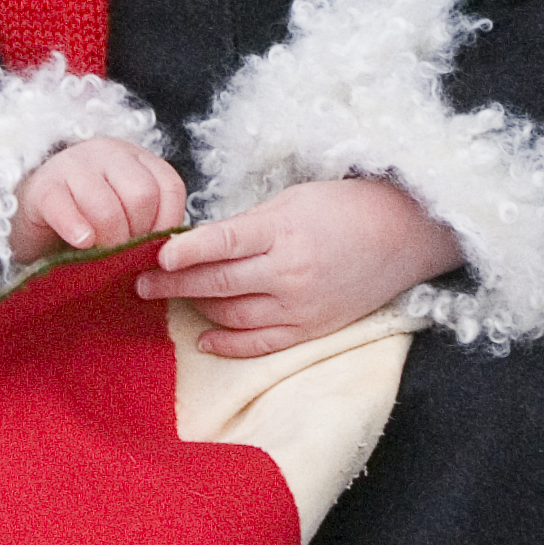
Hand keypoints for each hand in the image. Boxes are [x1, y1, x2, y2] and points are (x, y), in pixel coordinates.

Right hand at [9, 138, 189, 263]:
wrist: (31, 217)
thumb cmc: (86, 220)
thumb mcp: (125, 215)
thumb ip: (148, 224)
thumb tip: (167, 253)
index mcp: (135, 159)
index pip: (168, 186)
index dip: (167, 224)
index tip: (153, 248)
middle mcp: (107, 154)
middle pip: (141, 196)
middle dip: (137, 234)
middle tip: (124, 254)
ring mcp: (72, 166)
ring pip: (107, 207)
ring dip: (110, 240)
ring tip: (102, 256)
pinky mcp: (41, 188)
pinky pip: (65, 208)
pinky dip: (77, 230)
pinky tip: (82, 244)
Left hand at [137, 177, 464, 356]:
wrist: (403, 235)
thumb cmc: (343, 208)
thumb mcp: (292, 200)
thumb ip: (247, 225)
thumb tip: (198, 244)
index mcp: (285, 230)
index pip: (224, 242)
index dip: (186, 251)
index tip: (154, 254)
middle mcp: (291, 271)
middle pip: (219, 283)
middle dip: (174, 284)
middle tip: (140, 283)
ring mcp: (302, 305)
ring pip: (233, 315)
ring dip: (196, 308)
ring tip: (168, 299)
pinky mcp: (312, 328)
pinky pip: (260, 344)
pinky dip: (227, 343)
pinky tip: (202, 337)